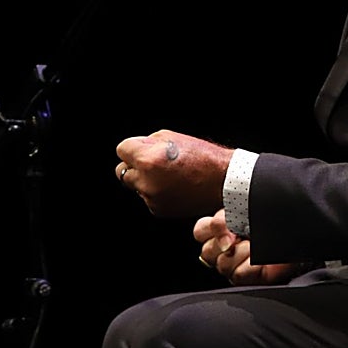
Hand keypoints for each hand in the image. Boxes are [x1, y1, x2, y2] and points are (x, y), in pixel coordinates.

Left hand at [115, 129, 233, 216]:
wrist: (225, 183)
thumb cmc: (205, 158)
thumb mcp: (176, 137)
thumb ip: (149, 141)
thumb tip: (137, 148)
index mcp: (148, 160)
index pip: (122, 149)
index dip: (133, 147)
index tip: (142, 148)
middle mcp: (146, 181)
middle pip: (121, 171)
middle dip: (135, 165)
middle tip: (154, 163)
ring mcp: (151, 198)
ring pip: (136, 185)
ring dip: (146, 180)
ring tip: (171, 175)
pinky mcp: (158, 210)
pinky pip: (148, 198)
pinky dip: (157, 193)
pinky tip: (176, 187)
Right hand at [193, 210, 305, 285]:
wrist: (305, 231)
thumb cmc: (279, 219)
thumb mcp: (251, 207)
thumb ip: (229, 214)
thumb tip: (220, 230)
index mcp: (225, 229)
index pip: (202, 231)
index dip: (211, 228)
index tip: (226, 222)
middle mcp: (227, 249)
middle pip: (208, 250)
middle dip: (225, 240)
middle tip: (242, 234)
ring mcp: (237, 265)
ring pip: (223, 262)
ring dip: (242, 251)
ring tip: (257, 245)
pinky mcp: (250, 279)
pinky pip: (239, 273)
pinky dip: (251, 264)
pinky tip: (262, 257)